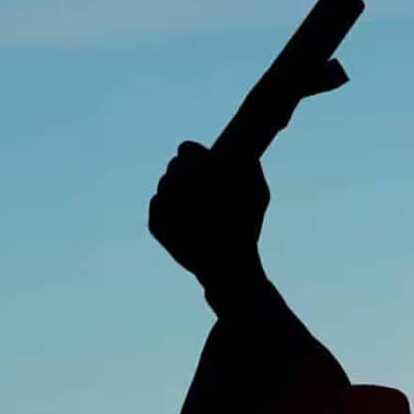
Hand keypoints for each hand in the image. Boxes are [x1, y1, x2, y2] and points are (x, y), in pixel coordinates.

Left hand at [148, 141, 268, 287]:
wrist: (226, 267)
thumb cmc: (245, 228)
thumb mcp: (258, 192)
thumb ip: (245, 163)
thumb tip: (234, 147)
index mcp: (200, 174)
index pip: (186, 150)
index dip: (194, 155)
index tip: (202, 165)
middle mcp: (177, 187)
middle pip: (173, 166)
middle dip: (186, 173)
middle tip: (199, 187)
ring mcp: (163, 207)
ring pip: (164, 185)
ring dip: (176, 190)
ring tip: (194, 205)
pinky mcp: (155, 225)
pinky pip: (157, 205)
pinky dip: (168, 209)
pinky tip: (185, 219)